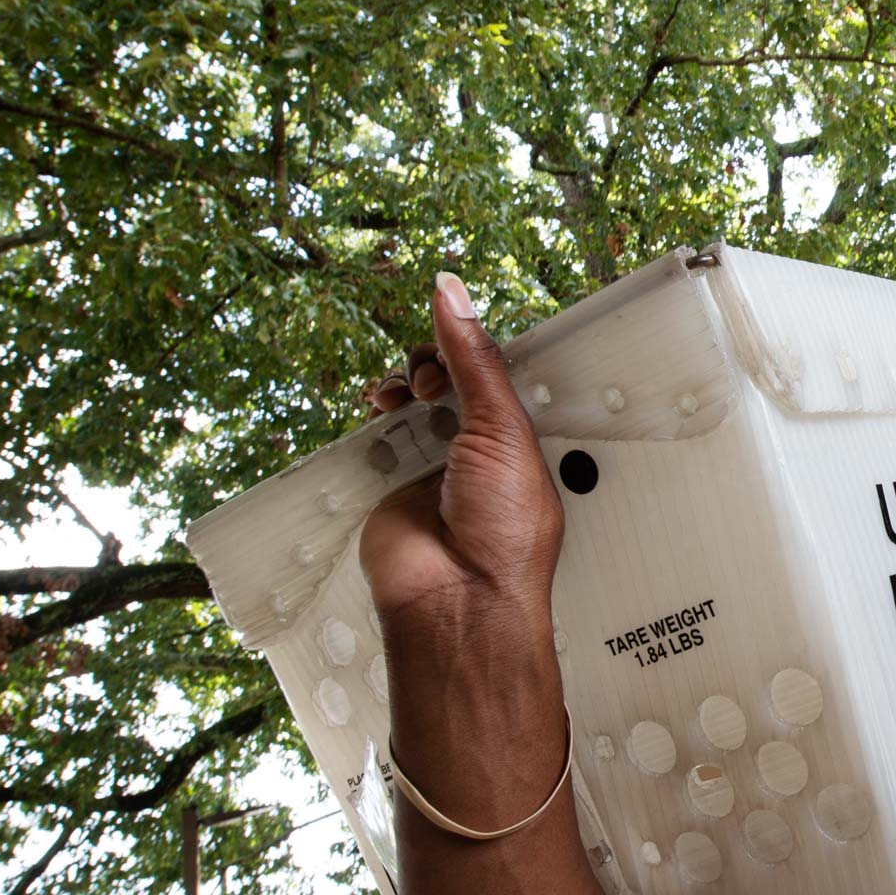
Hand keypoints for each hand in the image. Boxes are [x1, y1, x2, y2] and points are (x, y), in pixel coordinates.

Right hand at [357, 273, 561, 653]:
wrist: (459, 599)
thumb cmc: (504, 532)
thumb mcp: (502, 429)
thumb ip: (474, 361)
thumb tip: (453, 295)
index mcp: (520, 439)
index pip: (494, 375)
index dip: (474, 348)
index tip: (457, 325)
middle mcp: (477, 450)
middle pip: (450, 382)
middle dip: (437, 363)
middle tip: (434, 373)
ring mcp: (432, 465)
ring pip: (411, 402)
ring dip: (404, 384)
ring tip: (404, 391)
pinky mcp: (392, 482)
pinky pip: (377, 435)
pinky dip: (375, 415)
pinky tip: (378, 406)